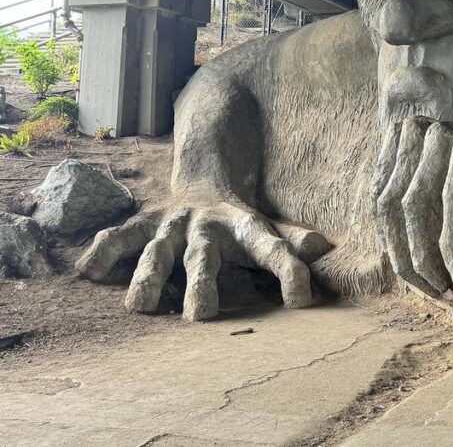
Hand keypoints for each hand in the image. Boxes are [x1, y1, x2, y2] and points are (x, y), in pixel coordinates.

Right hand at [76, 199, 326, 320]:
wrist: (208, 176)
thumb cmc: (242, 223)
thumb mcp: (269, 229)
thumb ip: (291, 242)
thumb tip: (323, 248)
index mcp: (246, 229)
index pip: (272, 249)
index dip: (289, 271)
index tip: (301, 299)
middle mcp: (208, 226)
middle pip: (204, 257)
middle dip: (201, 284)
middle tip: (198, 317)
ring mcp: (174, 224)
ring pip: (158, 251)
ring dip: (149, 276)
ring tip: (139, 306)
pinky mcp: (145, 222)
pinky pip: (121, 234)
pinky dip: (104, 249)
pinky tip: (88, 270)